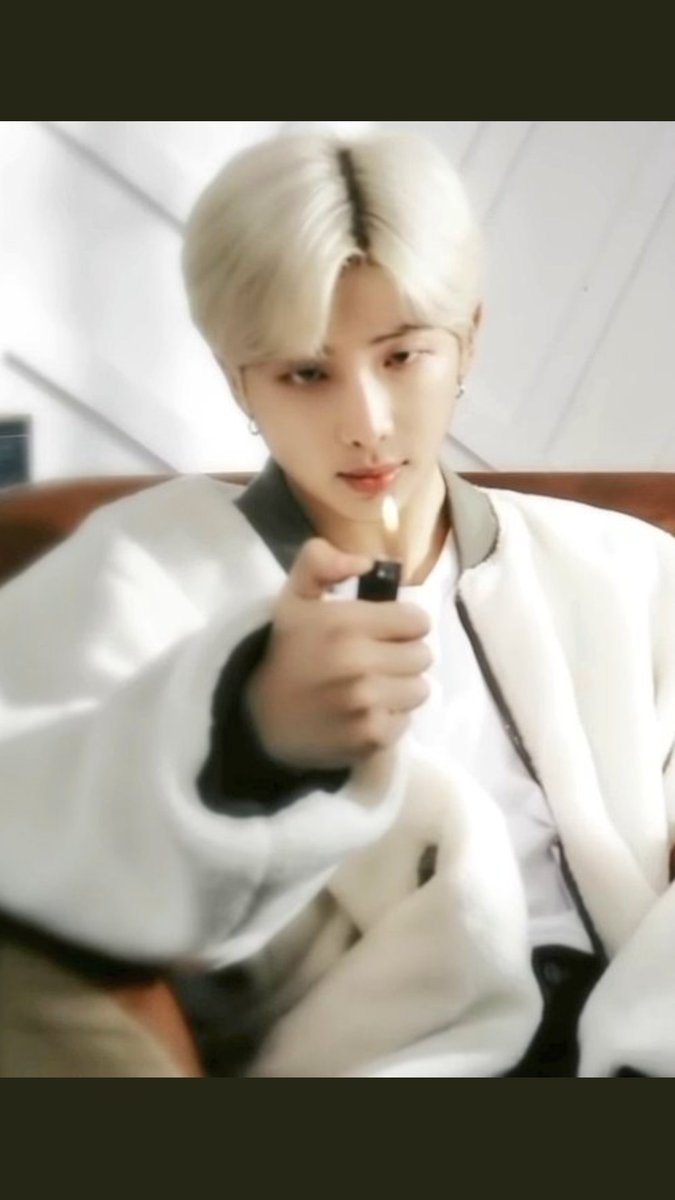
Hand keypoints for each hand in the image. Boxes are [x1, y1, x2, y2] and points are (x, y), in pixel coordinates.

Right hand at [245, 538, 431, 770]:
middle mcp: (359, 663)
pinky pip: (407, 721)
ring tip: (371, 688)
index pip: (418, 621)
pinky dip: (390, 719)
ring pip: (420, 689)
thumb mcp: (294, 598)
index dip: (402, 624)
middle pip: (423, 655)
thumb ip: (321, 562)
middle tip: (375, 661)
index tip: (382, 633)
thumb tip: (366, 561)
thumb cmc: (287, 653)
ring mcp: (367, 704)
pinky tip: (363, 714)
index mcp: (345, 624)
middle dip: (402, 656)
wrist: (260, 720)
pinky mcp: (371, 738)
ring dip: (400, 688)